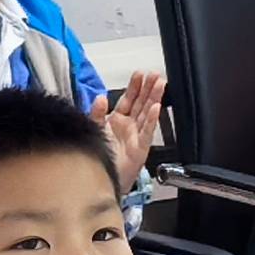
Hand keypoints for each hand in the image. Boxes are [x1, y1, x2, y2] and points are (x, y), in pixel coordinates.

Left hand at [95, 68, 167, 190]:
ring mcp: (136, 136)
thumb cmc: (100, 156)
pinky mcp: (141, 147)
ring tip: (160, 85)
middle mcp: (128, 126)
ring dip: (154, 98)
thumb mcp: (94, 130)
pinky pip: (147, 131)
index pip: (128, 99)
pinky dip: (152, 119)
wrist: (101, 180)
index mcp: (117, 120)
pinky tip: (156, 107)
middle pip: (141, 103)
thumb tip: (100, 98)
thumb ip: (96, 113)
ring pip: (147, 113)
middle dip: (148, 88)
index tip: (140, 74)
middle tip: (155, 75)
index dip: (134, 87)